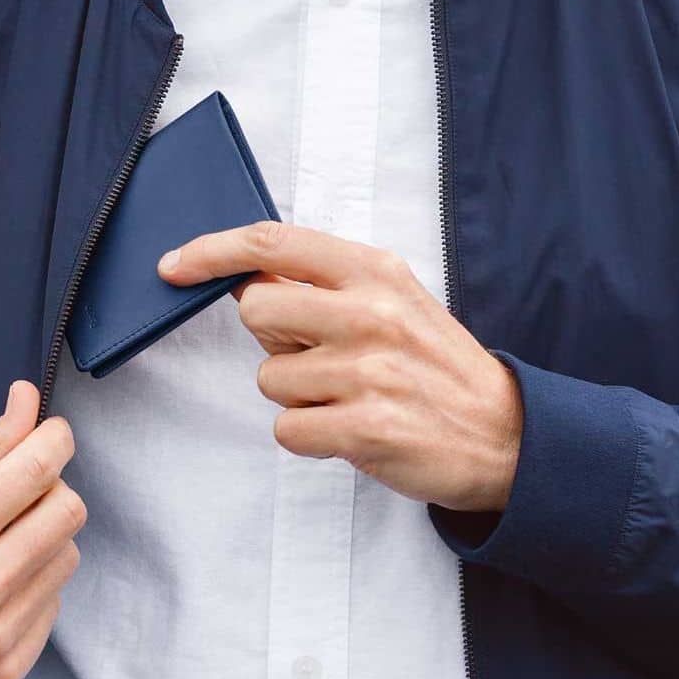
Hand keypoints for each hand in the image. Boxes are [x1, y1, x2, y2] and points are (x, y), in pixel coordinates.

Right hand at [0, 382, 84, 678]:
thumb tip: (30, 400)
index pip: (39, 468)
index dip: (56, 439)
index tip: (52, 433)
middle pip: (68, 511)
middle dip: (51, 489)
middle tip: (19, 490)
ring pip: (67, 557)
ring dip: (43, 539)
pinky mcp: (4, 671)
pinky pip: (53, 606)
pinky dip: (32, 587)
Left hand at [158, 222, 522, 512]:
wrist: (504, 434)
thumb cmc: (434, 363)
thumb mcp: (393, 299)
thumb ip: (325, 285)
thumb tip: (246, 282)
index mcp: (374, 270)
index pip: (272, 243)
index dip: (211, 250)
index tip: (174, 265)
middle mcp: (370, 313)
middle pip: (255, 312)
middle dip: (272, 340)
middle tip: (318, 355)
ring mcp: (369, 372)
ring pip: (269, 379)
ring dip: (297, 395)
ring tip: (349, 397)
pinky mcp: (366, 428)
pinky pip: (288, 429)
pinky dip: (308, 435)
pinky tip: (351, 428)